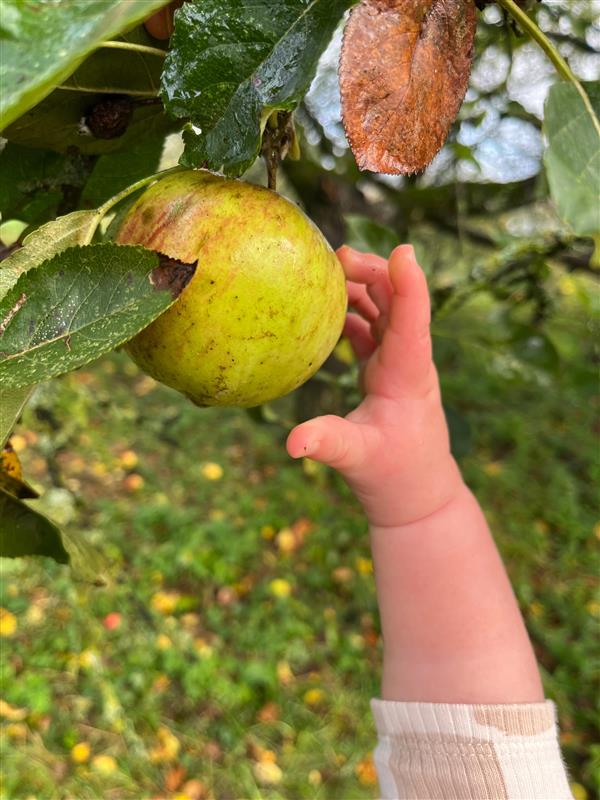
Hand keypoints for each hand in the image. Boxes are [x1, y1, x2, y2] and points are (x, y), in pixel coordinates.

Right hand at [287, 245, 462, 528]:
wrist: (416, 493)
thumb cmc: (394, 477)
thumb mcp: (356, 459)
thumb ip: (326, 445)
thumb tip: (292, 442)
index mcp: (407, 376)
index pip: (413, 322)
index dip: (410, 285)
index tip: (402, 251)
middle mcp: (407, 362)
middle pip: (396, 303)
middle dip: (374, 272)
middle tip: (337, 255)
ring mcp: (398, 364)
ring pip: (385, 311)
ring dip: (364, 286)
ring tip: (331, 268)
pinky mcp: (386, 371)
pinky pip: (372, 330)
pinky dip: (353, 313)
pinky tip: (330, 307)